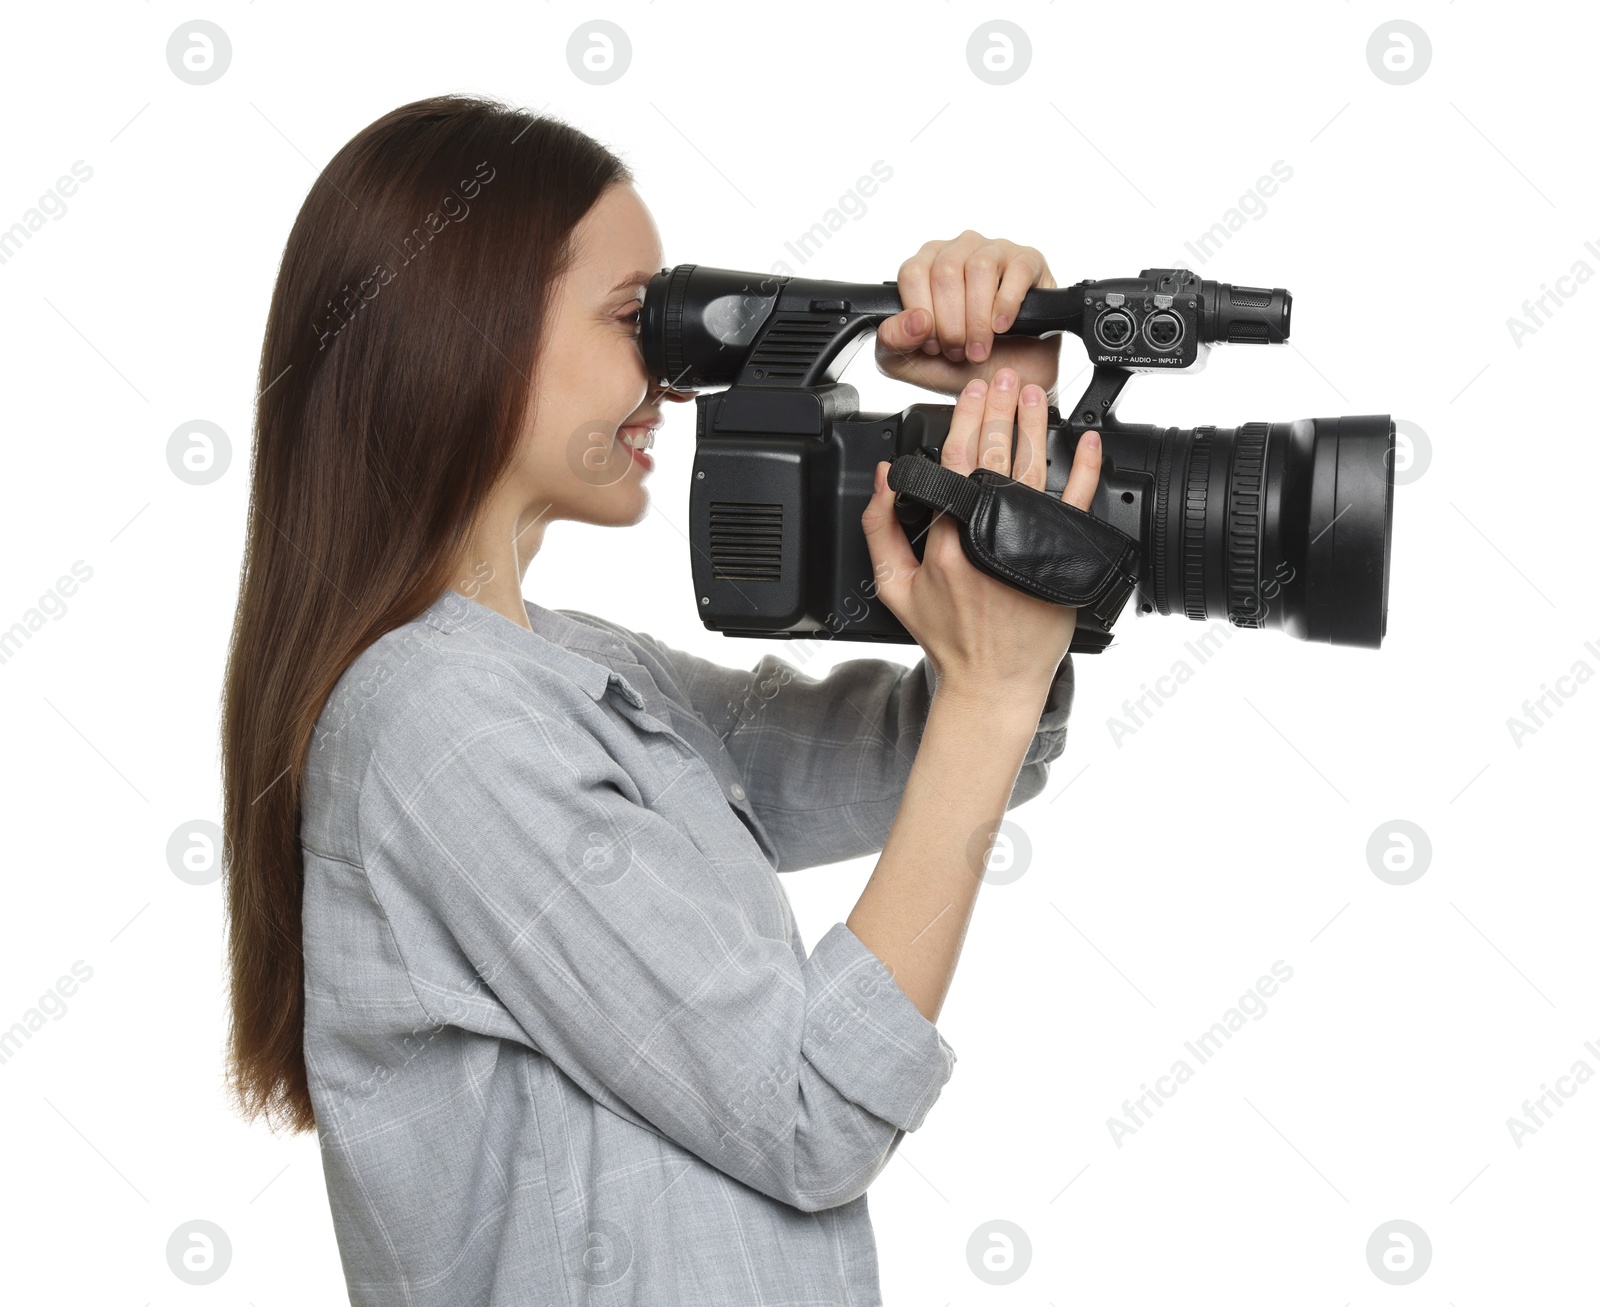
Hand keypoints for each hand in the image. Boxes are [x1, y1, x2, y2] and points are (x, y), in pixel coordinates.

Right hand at [860, 366, 1102, 701]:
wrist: (994, 682)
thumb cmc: (950, 640)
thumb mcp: (894, 589)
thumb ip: (879, 531)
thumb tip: (882, 480)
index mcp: (947, 541)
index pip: (956, 465)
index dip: (965, 421)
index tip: (971, 393)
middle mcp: (989, 536)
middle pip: (997, 456)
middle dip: (1000, 410)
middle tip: (1002, 378)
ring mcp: (1029, 545)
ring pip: (1035, 469)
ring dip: (1035, 424)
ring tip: (1034, 394)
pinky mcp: (1061, 555)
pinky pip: (1079, 503)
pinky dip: (1086, 469)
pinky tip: (1088, 442)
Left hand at [874, 231, 1060, 400]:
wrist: (1004, 378)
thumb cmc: (956, 363)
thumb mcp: (909, 361)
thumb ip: (892, 341)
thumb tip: (914, 320)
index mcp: (925, 265)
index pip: (913, 273)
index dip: (922, 314)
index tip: (932, 345)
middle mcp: (958, 250)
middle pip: (946, 272)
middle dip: (951, 323)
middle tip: (958, 352)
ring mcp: (994, 251)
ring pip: (979, 269)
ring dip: (978, 319)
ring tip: (980, 348)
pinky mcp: (1027, 261)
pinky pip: (1015, 272)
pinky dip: (1006, 306)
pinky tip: (1002, 328)